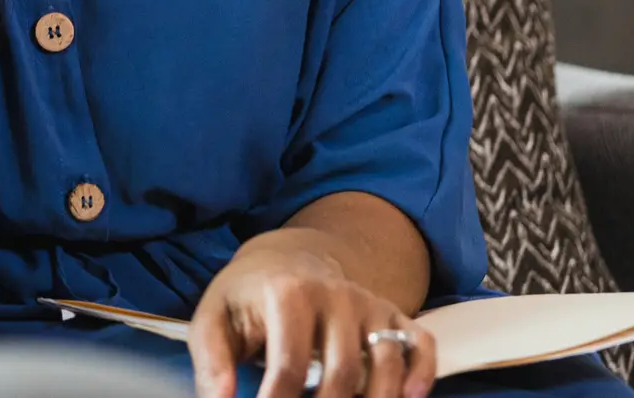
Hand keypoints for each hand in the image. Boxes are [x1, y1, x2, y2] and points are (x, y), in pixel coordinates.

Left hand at [189, 232, 436, 397]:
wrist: (286, 258)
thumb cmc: (246, 298)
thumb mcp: (213, 318)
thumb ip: (211, 360)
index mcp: (288, 294)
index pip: (288, 366)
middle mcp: (336, 295)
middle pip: (342, 374)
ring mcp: (369, 304)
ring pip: (386, 364)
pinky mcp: (392, 314)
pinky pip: (420, 343)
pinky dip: (422, 374)